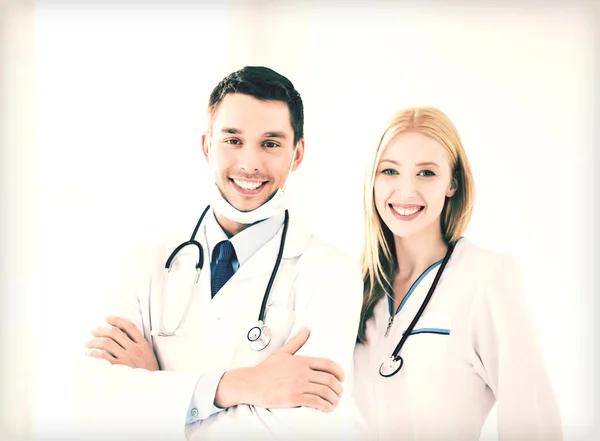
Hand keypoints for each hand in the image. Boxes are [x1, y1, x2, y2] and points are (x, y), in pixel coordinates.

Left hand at [85, 316, 158, 370]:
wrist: (150, 387)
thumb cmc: (147, 371)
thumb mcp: (148, 354)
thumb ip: (138, 344)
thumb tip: (121, 334)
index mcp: (143, 344)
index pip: (129, 326)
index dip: (117, 319)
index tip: (107, 318)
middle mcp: (134, 350)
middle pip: (115, 332)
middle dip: (100, 329)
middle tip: (92, 331)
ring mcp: (126, 359)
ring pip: (106, 343)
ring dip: (94, 341)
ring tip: (88, 343)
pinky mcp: (118, 369)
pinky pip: (102, 357)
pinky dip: (93, 353)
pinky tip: (89, 353)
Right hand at [215, 327, 343, 411]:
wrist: (251, 383)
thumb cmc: (266, 369)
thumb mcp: (283, 352)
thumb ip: (297, 341)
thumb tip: (307, 329)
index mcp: (302, 361)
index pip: (327, 364)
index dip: (339, 371)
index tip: (342, 378)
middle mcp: (302, 372)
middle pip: (329, 379)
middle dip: (338, 388)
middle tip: (339, 393)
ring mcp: (298, 385)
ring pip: (324, 392)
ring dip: (334, 399)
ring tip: (334, 402)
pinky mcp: (294, 397)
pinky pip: (315, 402)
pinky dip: (325, 406)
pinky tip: (327, 408)